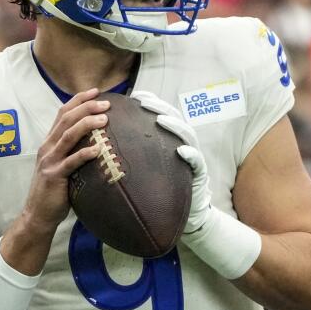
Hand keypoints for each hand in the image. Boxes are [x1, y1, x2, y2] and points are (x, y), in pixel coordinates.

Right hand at [22, 89, 110, 231]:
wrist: (38, 215)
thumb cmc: (54, 191)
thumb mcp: (61, 166)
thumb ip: (72, 152)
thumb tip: (98, 140)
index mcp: (49, 143)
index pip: (62, 114)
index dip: (78, 100)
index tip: (96, 92)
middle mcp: (47, 148)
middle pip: (66, 120)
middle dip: (86, 107)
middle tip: (105, 103)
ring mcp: (49, 161)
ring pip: (68, 135)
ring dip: (86, 124)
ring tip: (104, 119)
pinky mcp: (54, 176)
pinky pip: (71, 161)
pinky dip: (85, 153)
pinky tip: (99, 149)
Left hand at [131, 90, 210, 233]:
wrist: (184, 214)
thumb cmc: (161, 190)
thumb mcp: (147, 168)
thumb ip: (137, 153)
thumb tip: (110, 142)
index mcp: (169, 141)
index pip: (161, 116)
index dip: (151, 103)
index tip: (136, 95)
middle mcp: (183, 144)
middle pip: (174, 119)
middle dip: (160, 107)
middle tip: (144, 101)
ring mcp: (193, 157)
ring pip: (187, 135)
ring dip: (175, 126)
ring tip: (161, 119)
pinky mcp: (200, 173)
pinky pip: (196, 161)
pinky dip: (190, 154)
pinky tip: (182, 151)